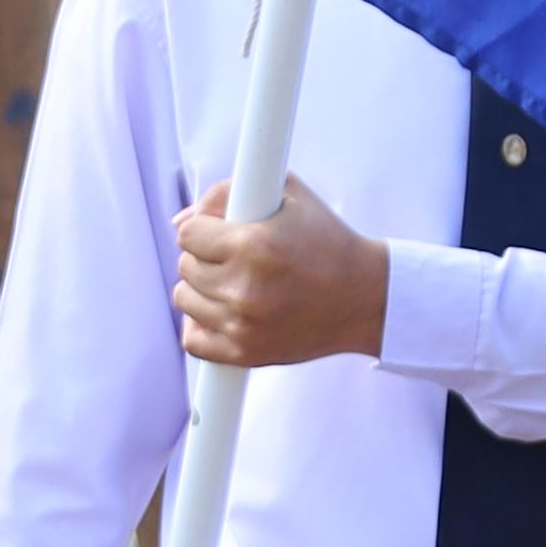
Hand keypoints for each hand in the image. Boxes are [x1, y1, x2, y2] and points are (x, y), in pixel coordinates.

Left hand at [173, 175, 392, 368]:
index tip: (222, 231)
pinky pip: (193, 339)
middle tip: (237, 256)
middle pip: (185, 266)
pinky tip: (225, 312)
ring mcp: (244, 325)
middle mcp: (244, 287)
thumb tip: (179, 220)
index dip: (204, 228)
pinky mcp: (246, 353)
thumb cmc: (327, 242)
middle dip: (206, 256)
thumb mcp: (288, 195)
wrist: (366, 298)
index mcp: (253, 245)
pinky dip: (203, 325)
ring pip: (184, 299)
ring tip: (234, 282)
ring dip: (202, 288)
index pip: (187, 234)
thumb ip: (227, 193)